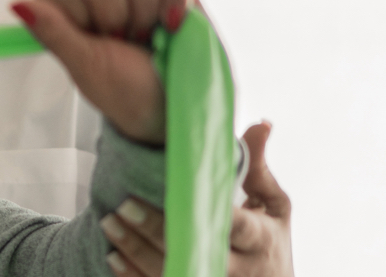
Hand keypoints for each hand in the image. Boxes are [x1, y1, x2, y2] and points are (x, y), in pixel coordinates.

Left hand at [11, 0, 195, 144]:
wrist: (173, 104)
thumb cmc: (123, 89)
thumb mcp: (86, 67)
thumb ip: (53, 32)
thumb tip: (16, 4)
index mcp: (66, 7)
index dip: (77, 11)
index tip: (95, 41)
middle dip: (114, 8)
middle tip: (123, 40)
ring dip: (145, 4)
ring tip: (148, 36)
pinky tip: (174, 23)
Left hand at [102, 122, 295, 276]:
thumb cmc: (271, 245)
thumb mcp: (274, 206)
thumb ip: (258, 168)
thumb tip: (260, 124)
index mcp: (259, 239)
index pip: (232, 224)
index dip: (201, 207)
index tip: (172, 189)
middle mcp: (237, 267)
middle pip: (193, 249)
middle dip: (156, 230)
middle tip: (124, 205)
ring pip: (171, 271)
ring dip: (136, 250)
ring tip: (110, 223)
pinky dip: (133, 275)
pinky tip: (114, 255)